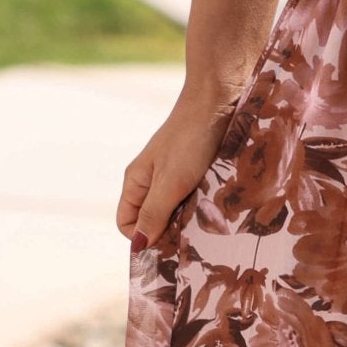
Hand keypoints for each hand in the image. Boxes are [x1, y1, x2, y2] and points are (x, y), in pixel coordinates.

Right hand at [117, 85, 244, 251]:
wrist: (220, 99)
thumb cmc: (190, 139)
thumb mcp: (170, 182)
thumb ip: (154, 214)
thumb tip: (138, 247)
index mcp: (136, 182)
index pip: (127, 224)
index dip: (143, 237)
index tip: (169, 243)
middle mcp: (152, 181)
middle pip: (153, 220)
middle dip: (170, 231)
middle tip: (194, 234)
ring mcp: (175, 176)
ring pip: (176, 211)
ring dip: (191, 219)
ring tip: (209, 217)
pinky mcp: (197, 171)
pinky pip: (196, 198)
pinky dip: (205, 205)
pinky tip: (219, 204)